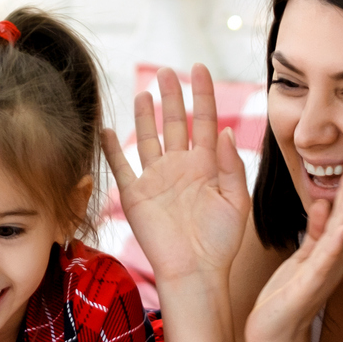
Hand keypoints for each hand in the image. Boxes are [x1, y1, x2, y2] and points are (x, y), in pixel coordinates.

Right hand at [100, 65, 251, 286]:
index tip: (200, 68)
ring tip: (145, 92)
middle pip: (176, 122)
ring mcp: (157, 179)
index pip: (206, 120)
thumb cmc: (220, 242)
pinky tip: (106, 129)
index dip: (203, 94)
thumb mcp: (236, 201)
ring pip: (149, 138)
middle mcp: (181, 167)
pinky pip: (121, 166)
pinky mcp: (136, 195)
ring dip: (146, 115)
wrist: (195, 272)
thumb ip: (231, 165)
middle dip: (172, 96)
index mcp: (207, 165)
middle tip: (167, 71)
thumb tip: (223, 130)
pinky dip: (111, 148)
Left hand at [243, 152, 342, 341]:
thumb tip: (322, 201)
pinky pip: (323, 262)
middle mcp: (332, 258)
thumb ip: (314, 230)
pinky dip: (334, 245)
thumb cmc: (287, 296)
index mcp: (329, 249)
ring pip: (340, 235)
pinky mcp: (309, 286)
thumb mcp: (302, 256)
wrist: (273, 334)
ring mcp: (323, 272)